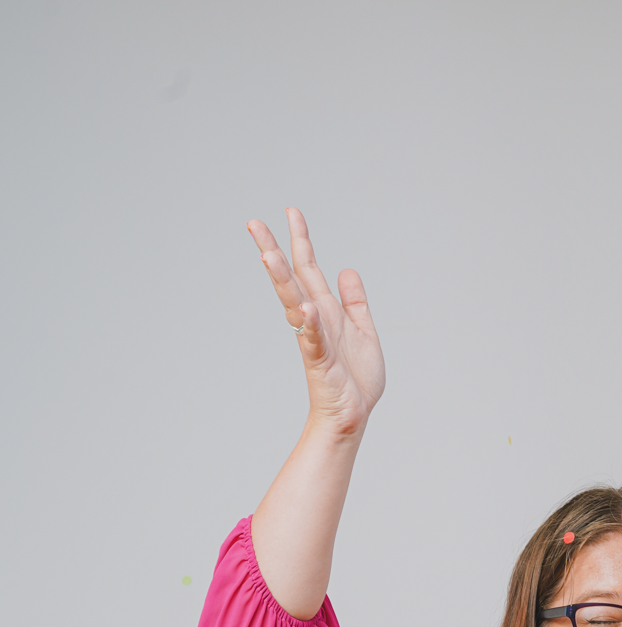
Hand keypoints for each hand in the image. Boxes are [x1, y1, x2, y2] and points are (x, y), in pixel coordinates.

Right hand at [247, 208, 384, 436]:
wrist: (353, 414)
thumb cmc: (355, 378)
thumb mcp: (363, 330)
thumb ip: (355, 301)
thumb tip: (346, 269)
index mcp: (324, 309)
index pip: (308, 267)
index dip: (301, 239)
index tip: (291, 211)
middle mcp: (314, 319)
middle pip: (290, 278)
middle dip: (273, 250)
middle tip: (253, 223)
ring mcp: (315, 338)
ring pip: (294, 303)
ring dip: (281, 280)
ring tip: (268, 255)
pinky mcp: (321, 361)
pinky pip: (314, 340)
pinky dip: (310, 324)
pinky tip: (306, 308)